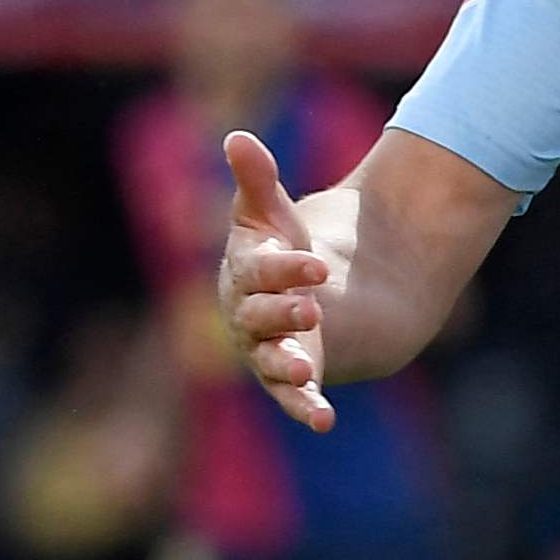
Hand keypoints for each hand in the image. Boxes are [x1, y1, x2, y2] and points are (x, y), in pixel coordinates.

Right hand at [213, 129, 335, 431]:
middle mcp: (248, 318)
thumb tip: (236, 137)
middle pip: (258, 319)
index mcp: (241, 275)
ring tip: (306, 371)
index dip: (285, 269)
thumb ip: (256, 179)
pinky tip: (324, 421)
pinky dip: (306, 409)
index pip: (256, 273)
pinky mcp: (298, 377)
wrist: (322, 288)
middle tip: (311, 309)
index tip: (319, 263)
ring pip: (271, 363)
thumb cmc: (285, 246)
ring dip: (287, 367)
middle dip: (283, 314)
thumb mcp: (273, 212)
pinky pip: (294, 399)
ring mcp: (270, 352)